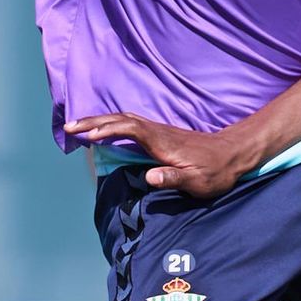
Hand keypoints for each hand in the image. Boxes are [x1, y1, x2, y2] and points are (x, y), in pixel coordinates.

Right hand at [64, 112, 258, 199]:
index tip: (85, 134)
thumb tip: (148, 176)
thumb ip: (173, 178)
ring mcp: (159, 131)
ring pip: (124, 119)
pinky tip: (103, 128)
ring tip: (77, 126)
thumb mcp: (197, 182)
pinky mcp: (160, 134)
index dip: (106, 129)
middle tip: (68, 127)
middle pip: (120, 119)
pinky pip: (130, 124)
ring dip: (100, 120)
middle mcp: (157, 132)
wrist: (233, 154)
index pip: (128, 128)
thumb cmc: (215, 172)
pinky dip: (112, 123)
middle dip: (93, 121)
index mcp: (162, 142)